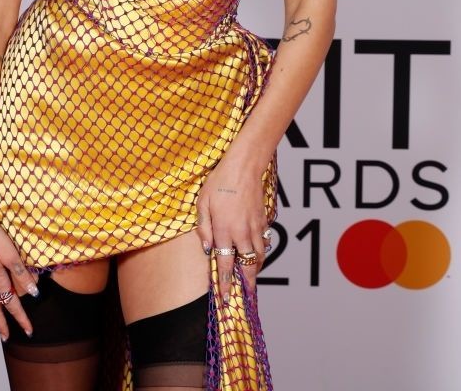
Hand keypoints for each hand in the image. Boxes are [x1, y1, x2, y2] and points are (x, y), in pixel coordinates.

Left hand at [195, 153, 270, 303]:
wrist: (244, 166)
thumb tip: (206, 249)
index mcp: (225, 230)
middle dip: (246, 284)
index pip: (226, 264)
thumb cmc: (219, 181)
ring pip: (259, 256)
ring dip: (255, 270)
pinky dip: (261, 252)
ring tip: (250, 279)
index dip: (225, 284)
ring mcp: (255, 227)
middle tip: (245, 297)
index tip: (225, 299)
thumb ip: (203, 228)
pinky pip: (264, 242)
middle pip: (247, 266)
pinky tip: (256, 255)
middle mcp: (242, 232)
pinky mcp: (263, 220)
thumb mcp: (202, 202)